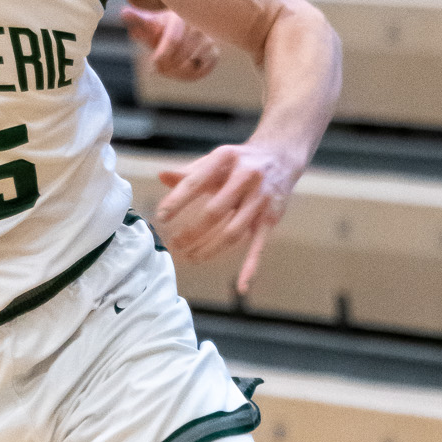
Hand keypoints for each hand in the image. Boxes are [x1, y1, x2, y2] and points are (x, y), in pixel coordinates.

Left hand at [122, 4, 219, 83]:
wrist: (182, 28)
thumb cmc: (162, 27)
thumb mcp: (150, 22)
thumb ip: (138, 19)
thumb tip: (124, 13)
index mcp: (180, 18)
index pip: (172, 41)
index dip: (161, 57)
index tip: (153, 64)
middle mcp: (197, 27)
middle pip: (180, 56)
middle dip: (167, 67)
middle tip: (159, 69)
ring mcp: (208, 39)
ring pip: (192, 65)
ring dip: (177, 74)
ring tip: (168, 72)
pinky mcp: (214, 52)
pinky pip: (205, 68)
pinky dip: (193, 75)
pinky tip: (182, 73)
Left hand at [155, 142, 299, 294]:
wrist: (280, 155)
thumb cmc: (239, 161)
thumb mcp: (215, 159)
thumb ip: (189, 172)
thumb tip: (162, 176)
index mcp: (225, 159)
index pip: (196, 182)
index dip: (177, 200)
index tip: (162, 216)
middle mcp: (246, 177)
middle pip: (215, 211)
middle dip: (192, 231)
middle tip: (174, 243)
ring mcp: (260, 200)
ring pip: (232, 232)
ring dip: (210, 248)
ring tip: (191, 256)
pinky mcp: (271, 218)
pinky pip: (259, 245)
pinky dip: (251, 267)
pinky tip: (242, 286)